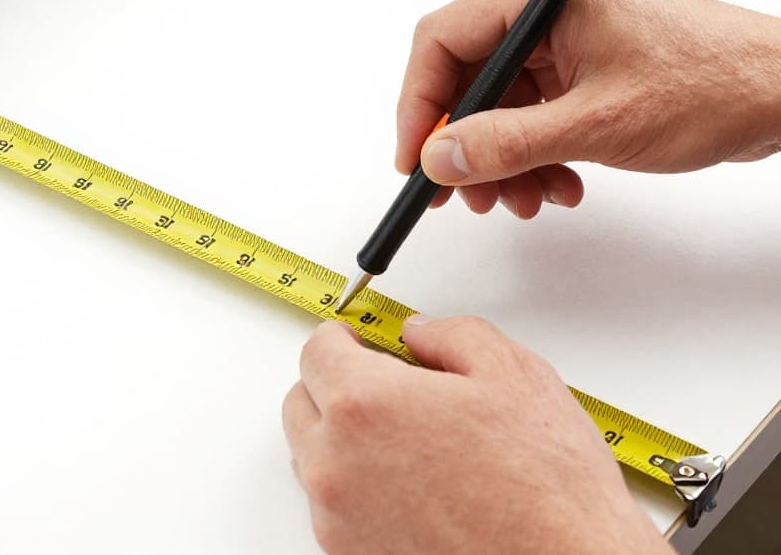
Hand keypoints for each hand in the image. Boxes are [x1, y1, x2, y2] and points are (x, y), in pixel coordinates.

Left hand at [282, 317, 672, 554]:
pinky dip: (358, 491)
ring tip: (411, 446)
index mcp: (365, 405)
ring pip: (314, 458)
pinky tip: (415, 490)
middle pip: (302, 402)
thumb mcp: (514, 375)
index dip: (345, 339)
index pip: (316, 350)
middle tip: (391, 391)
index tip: (363, 343)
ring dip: (344, 441)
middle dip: (338, 386)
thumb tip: (420, 334)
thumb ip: (451, 335)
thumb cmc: (548, 493)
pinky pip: (333, 507)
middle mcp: (336, 464)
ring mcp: (337, 517)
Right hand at [399, 0, 780, 217]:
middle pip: (465, 77)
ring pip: (497, 106)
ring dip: (502, 161)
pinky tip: (559, 185)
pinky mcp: (583, 70)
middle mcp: (546, 11)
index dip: (419, 104)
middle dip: (465, 145)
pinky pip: (531, 116)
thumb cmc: (714, 82)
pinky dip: (534, 156)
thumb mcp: (598, 124)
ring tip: (525, 199)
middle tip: (464, 194)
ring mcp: (565, 41)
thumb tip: (440, 158)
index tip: (414, 159)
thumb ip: (508, 144)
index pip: (442, 41)